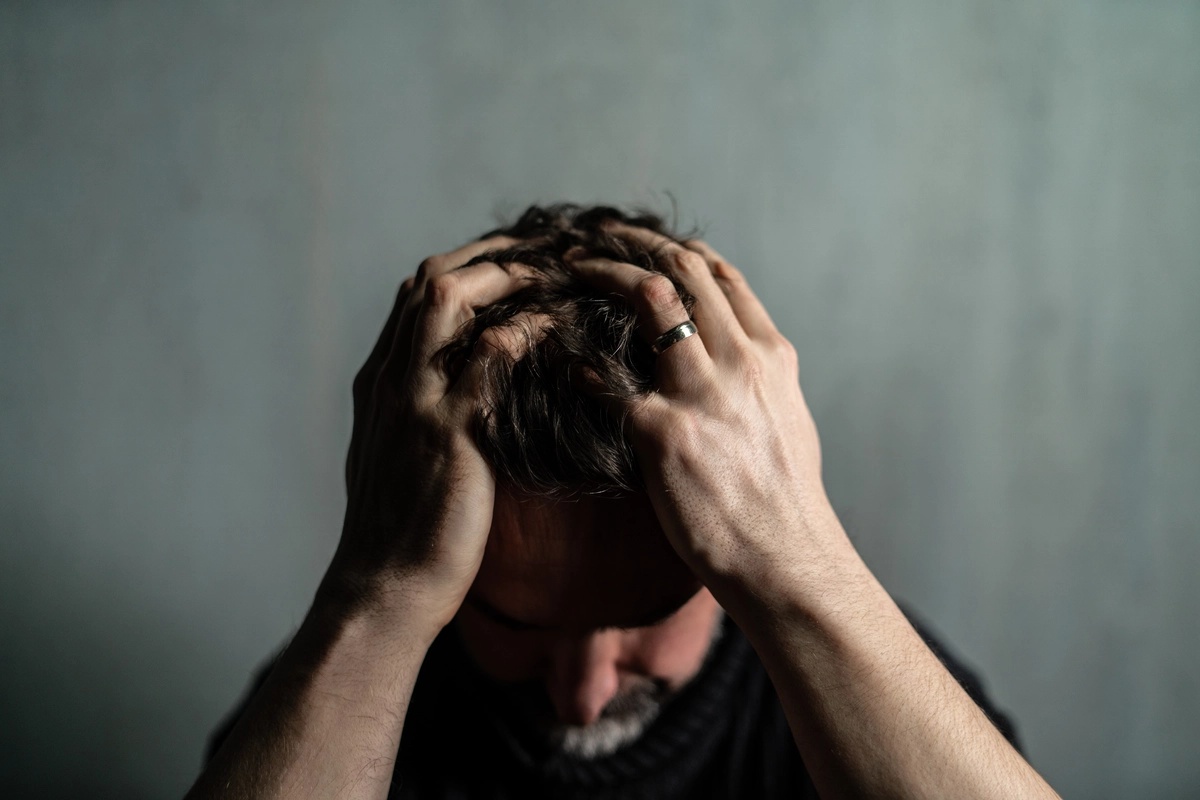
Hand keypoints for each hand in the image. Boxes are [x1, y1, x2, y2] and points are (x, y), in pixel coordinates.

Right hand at [328, 235, 531, 629]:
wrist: (386, 588)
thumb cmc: (403, 532)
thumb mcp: (401, 459)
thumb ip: (421, 415)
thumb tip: (459, 395)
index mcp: (382, 383)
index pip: (418, 295)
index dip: (470, 266)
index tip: (518, 261)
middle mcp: (391, 379)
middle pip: (431, 279)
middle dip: (491, 254)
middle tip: (546, 249)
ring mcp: (415, 400)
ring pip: (448, 299)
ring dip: (505, 276)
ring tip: (555, 272)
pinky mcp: (448, 431)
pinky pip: (488, 357)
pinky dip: (524, 331)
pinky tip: (557, 327)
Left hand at [566, 226, 834, 587]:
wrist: (784, 558)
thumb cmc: (785, 500)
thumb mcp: (786, 418)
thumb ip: (756, 377)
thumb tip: (731, 357)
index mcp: (770, 355)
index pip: (721, 276)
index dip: (675, 249)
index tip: (641, 244)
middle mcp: (740, 362)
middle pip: (682, 270)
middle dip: (631, 245)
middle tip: (592, 242)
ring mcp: (701, 393)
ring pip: (649, 300)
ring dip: (601, 276)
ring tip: (567, 272)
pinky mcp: (662, 432)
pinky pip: (606, 379)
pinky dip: (579, 360)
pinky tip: (559, 357)